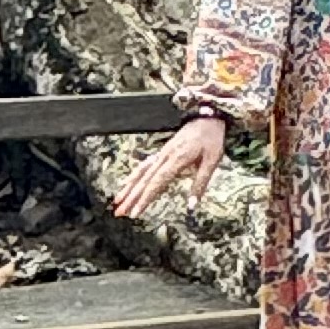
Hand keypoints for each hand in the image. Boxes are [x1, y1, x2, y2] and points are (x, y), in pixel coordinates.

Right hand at [110, 114, 228, 217]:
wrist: (208, 116)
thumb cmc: (212, 138)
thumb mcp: (212, 161)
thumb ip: (200, 184)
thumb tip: (191, 206)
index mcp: (177, 159)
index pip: (157, 183)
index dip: (145, 199)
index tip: (136, 212)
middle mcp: (165, 156)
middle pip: (144, 180)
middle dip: (131, 197)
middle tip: (119, 212)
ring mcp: (162, 153)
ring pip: (141, 172)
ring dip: (128, 188)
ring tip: (117, 201)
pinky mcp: (163, 152)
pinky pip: (145, 165)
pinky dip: (134, 175)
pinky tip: (126, 183)